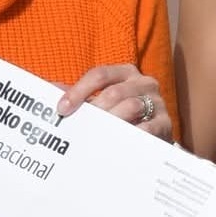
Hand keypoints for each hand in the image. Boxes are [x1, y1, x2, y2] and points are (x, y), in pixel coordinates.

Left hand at [57, 63, 171, 141]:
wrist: (154, 135)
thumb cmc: (121, 116)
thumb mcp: (100, 103)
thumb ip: (78, 96)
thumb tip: (49, 90)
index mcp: (126, 73)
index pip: (100, 74)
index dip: (79, 90)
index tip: (62, 108)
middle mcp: (144, 82)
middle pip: (115, 92)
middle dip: (94, 110)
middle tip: (79, 127)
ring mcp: (157, 102)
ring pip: (132, 106)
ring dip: (111, 122)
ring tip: (96, 135)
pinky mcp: (166, 123)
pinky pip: (149, 127)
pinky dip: (132, 134)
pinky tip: (118, 143)